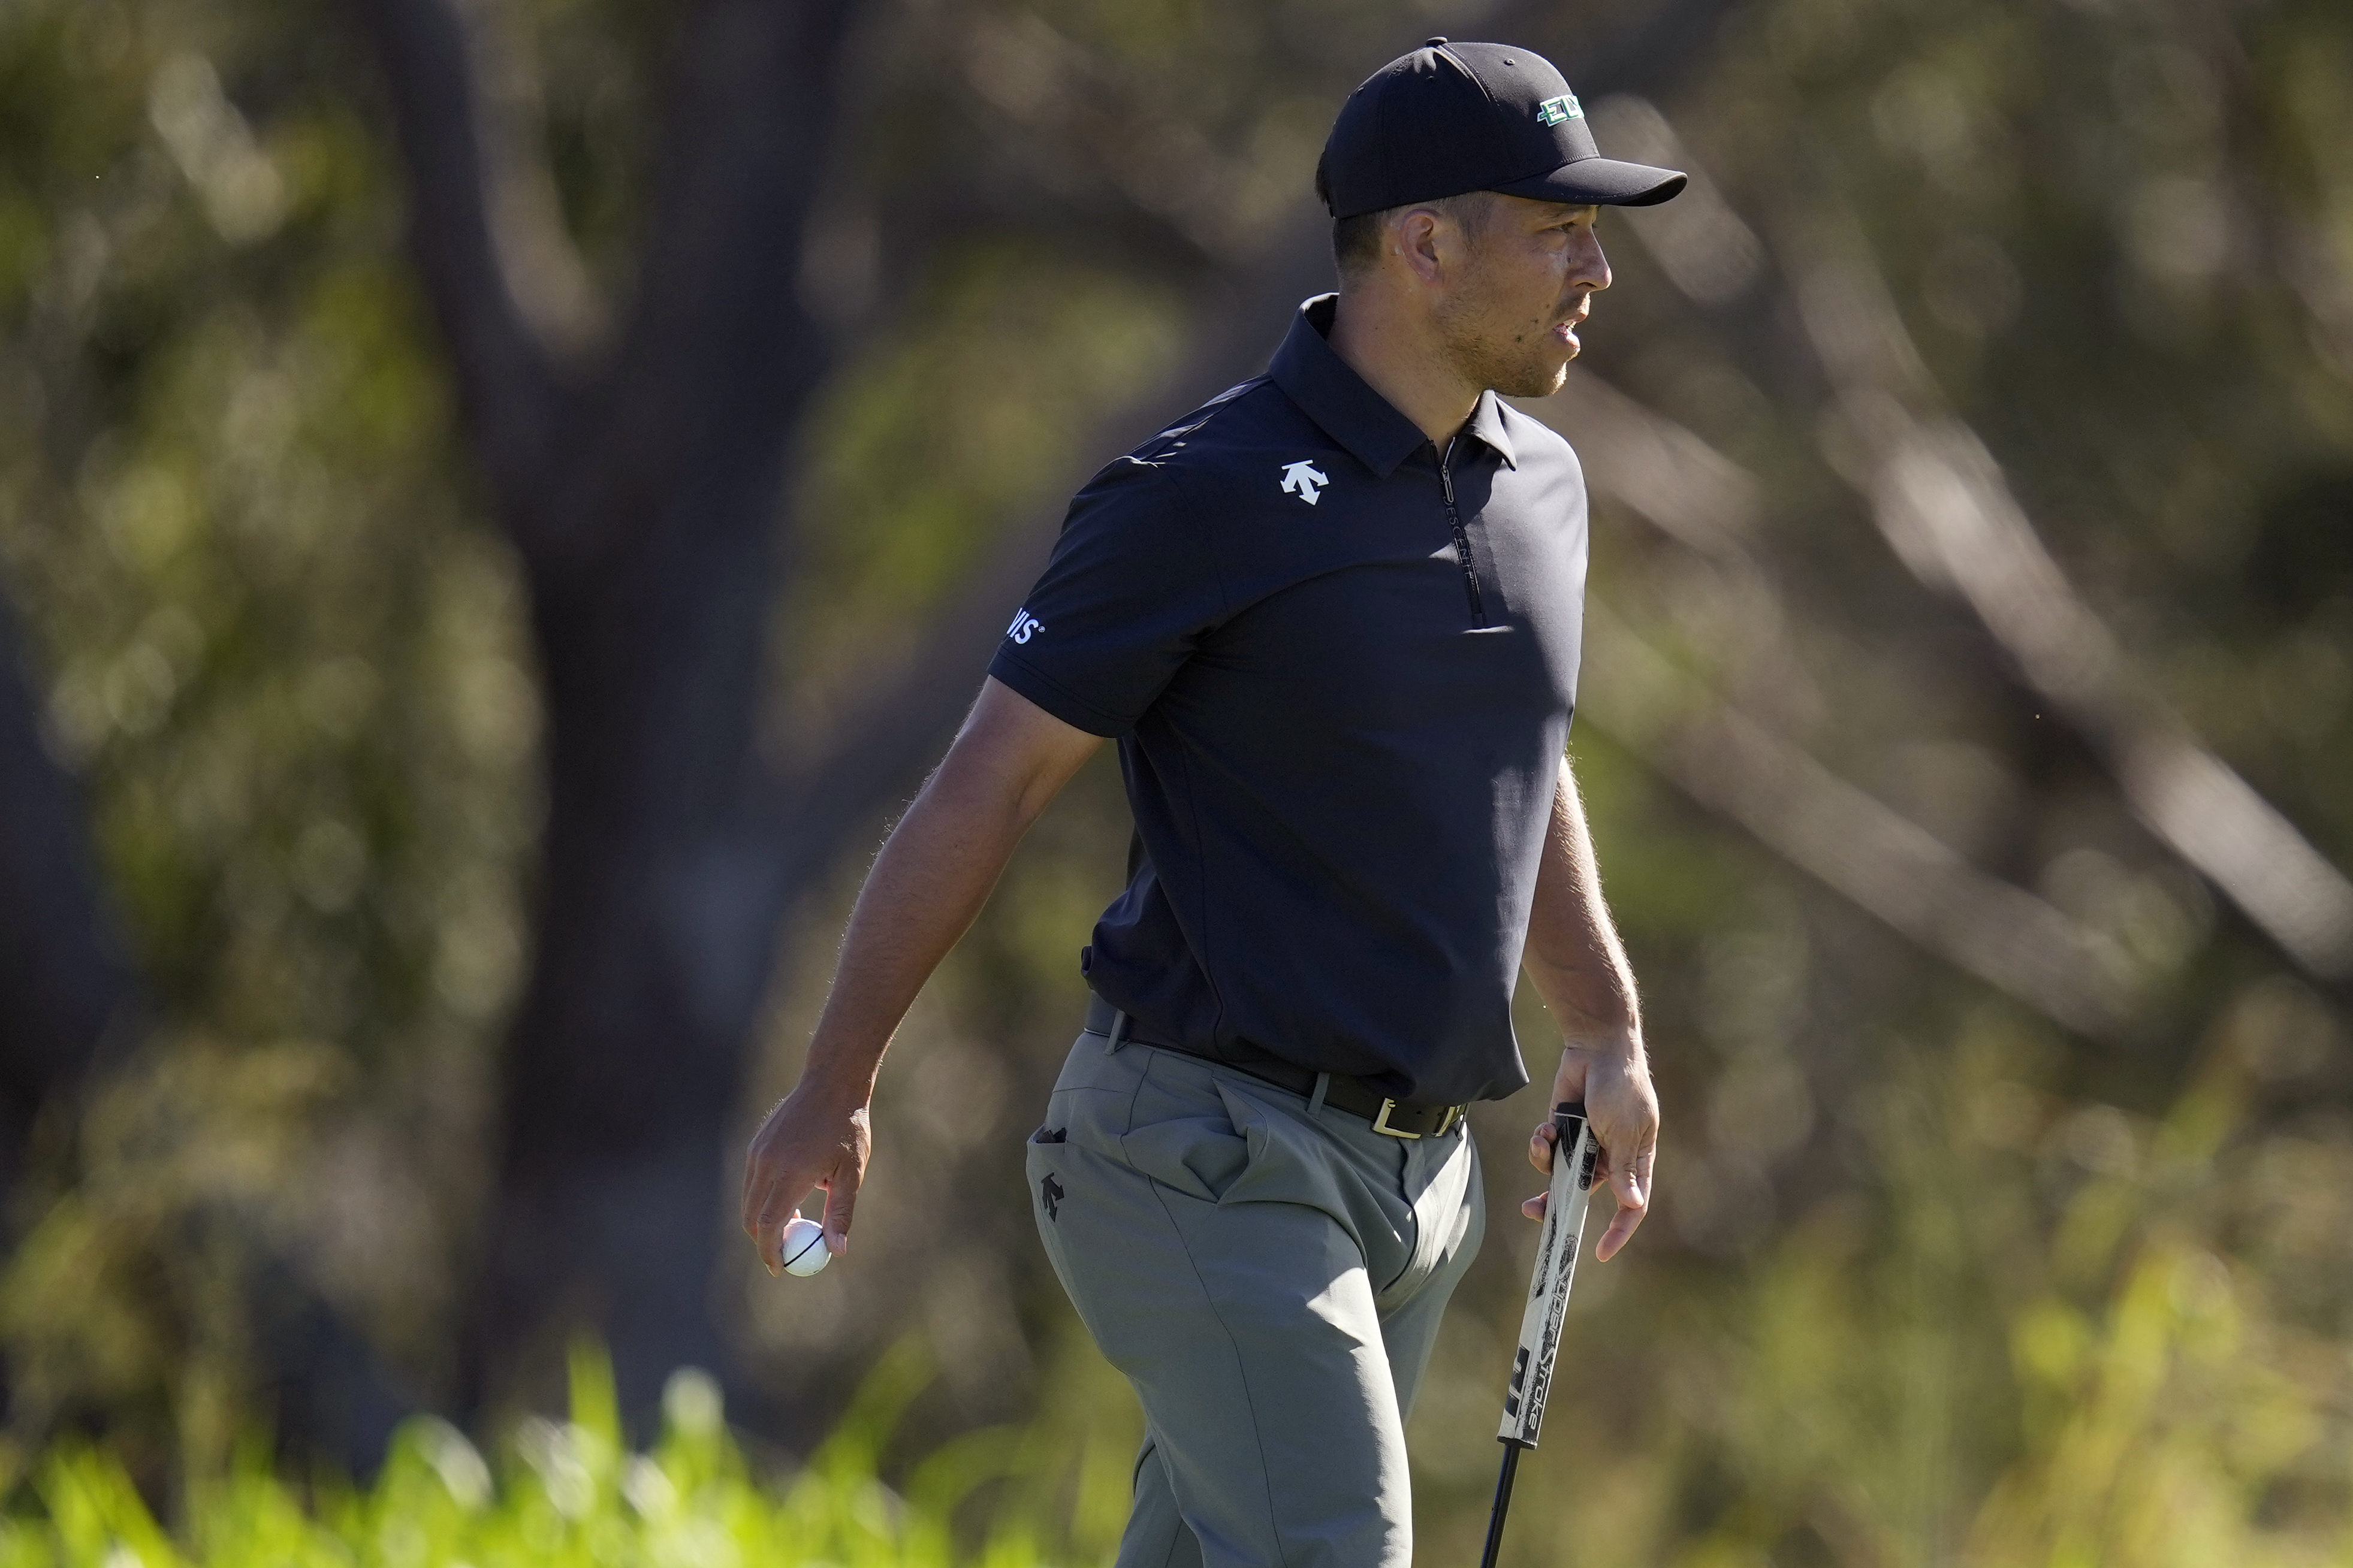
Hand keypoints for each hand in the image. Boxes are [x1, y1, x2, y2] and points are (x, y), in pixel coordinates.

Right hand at [741, 1077, 870, 1274]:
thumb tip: (836, 1251)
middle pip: (752, 1217)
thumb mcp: (852, 1173)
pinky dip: (763, 1198)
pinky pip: (751, 1182)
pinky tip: (790, 1194)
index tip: (780, 1269)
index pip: (769, 1225)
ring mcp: (758, 1152)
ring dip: (764, 1220)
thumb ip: (841, 1213)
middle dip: (764, 1241)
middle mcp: (767, 1163)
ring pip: (749, 1201)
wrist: (831, 1083)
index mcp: (791, 1173)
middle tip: (784, 1254)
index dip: (771, 1252)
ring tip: (794, 1223)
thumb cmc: (848, 1129)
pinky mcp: (756, 1145)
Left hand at [1522, 1039, 1656, 1261]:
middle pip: (1584, 1193)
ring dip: (1546, 1162)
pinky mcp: (1563, 1128)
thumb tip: (1632, 1205)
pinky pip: (1548, 1150)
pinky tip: (1543, 1129)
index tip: (1600, 1251)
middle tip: (1534, 1212)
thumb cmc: (1621, 1086)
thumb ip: (1623, 1168)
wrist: (1597, 1047)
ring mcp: (1584, 1142)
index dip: (1619, 1230)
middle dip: (1557, 1202)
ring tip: (1544, 1140)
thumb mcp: (1624, 1130)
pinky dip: (1541, 1143)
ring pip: (1559, 1172)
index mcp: (1635, 1160)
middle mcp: (1610, 1156)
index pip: (1632, 1205)